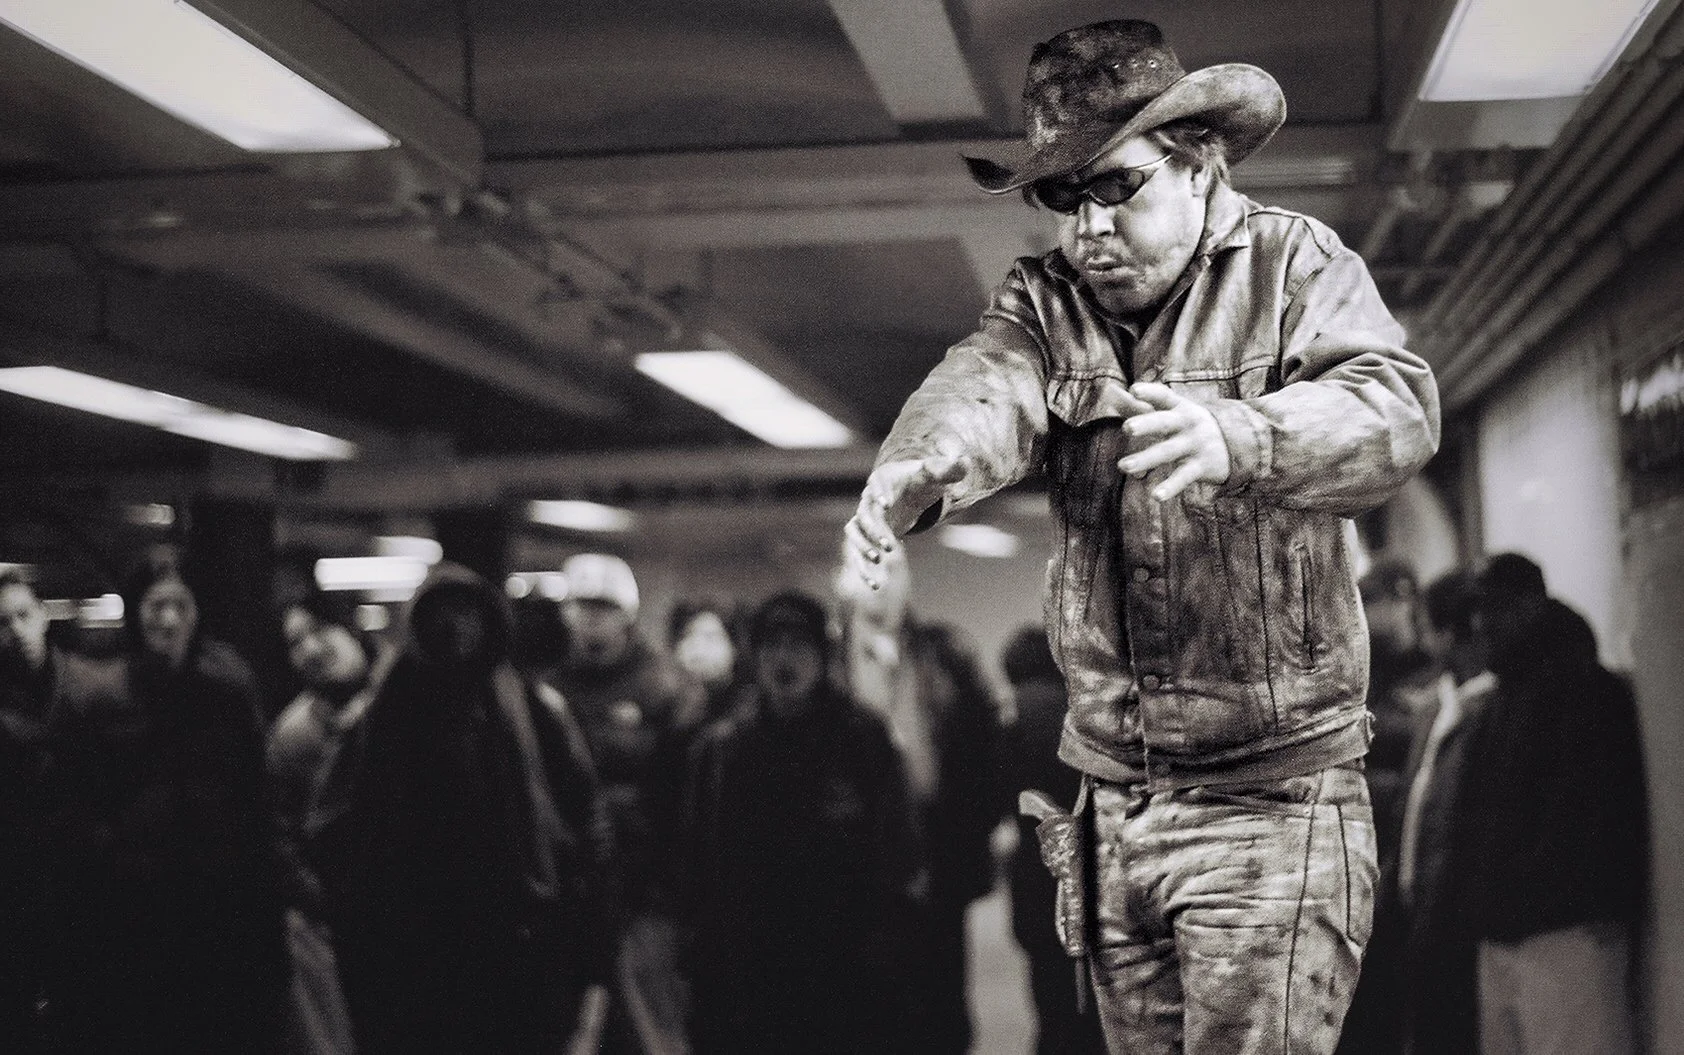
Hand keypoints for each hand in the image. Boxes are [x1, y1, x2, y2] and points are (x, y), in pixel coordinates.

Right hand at [842, 455, 962, 589]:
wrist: (906, 490)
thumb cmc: (920, 480)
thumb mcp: (936, 474)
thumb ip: (949, 470)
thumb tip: (966, 463)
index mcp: (883, 478)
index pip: (876, 484)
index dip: (878, 493)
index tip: (885, 504)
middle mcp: (869, 499)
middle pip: (865, 514)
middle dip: (875, 530)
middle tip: (890, 547)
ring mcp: (865, 519)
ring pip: (855, 533)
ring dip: (862, 547)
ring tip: (878, 561)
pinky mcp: (866, 537)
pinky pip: (857, 552)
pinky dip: (863, 569)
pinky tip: (874, 586)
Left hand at [1117, 382, 1230, 500]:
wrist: (1239, 440)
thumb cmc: (1188, 424)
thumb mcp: (1168, 411)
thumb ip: (1137, 405)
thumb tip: (1108, 391)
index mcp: (1178, 407)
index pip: (1163, 396)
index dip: (1150, 393)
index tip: (1134, 389)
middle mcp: (1186, 423)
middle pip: (1164, 423)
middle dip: (1146, 424)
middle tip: (1127, 428)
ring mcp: (1194, 444)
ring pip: (1167, 452)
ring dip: (1146, 459)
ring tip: (1123, 466)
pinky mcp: (1201, 466)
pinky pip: (1183, 477)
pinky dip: (1171, 487)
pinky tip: (1156, 496)